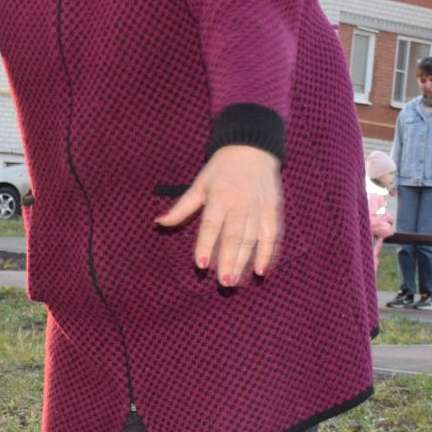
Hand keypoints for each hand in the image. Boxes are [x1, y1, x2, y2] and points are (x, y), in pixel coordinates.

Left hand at [155, 145, 281, 285]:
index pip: (211, 225)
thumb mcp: (198, 185)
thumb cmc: (221, 170)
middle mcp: (240, 203)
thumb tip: (158, 222)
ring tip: (235, 281)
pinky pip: (272, 235)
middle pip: (234, 236)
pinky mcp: (273, 210)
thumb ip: (181, 208)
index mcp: (219, 197)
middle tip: (223, 282)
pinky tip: (261, 270)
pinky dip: (268, 253)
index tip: (201, 264)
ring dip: (244, 262)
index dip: (206, 245)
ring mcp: (258, 207)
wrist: (252, 148)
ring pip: (252, 239)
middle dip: (228, 261)